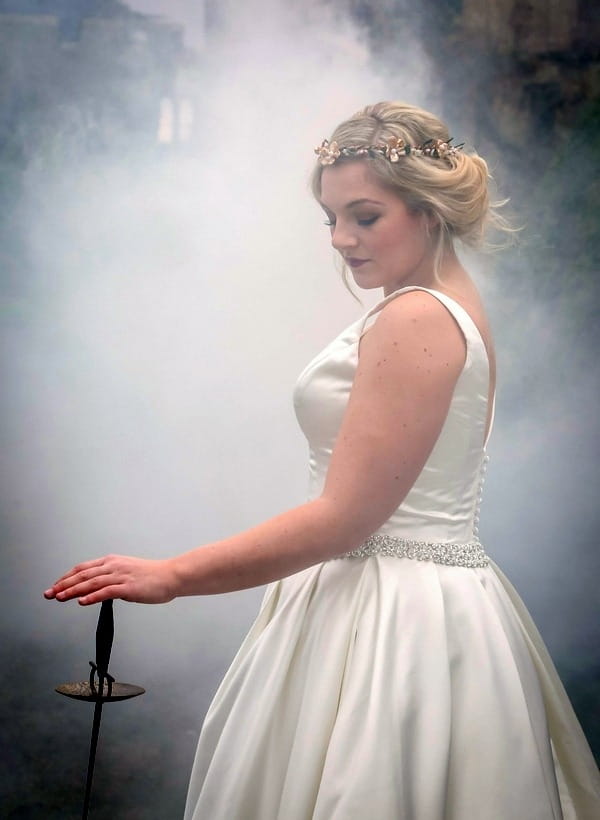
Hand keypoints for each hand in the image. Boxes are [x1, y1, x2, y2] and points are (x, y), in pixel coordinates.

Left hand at [43, 554, 177, 605]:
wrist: (171, 576)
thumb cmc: (152, 576)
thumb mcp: (126, 572)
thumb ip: (110, 578)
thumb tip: (95, 589)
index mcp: (111, 561)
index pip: (82, 568)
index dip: (66, 577)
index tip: (55, 586)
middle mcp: (113, 566)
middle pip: (82, 575)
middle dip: (63, 584)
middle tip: (49, 593)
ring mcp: (120, 576)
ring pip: (91, 583)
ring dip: (73, 590)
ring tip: (59, 597)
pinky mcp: (128, 587)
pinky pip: (106, 592)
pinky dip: (92, 596)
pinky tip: (82, 601)